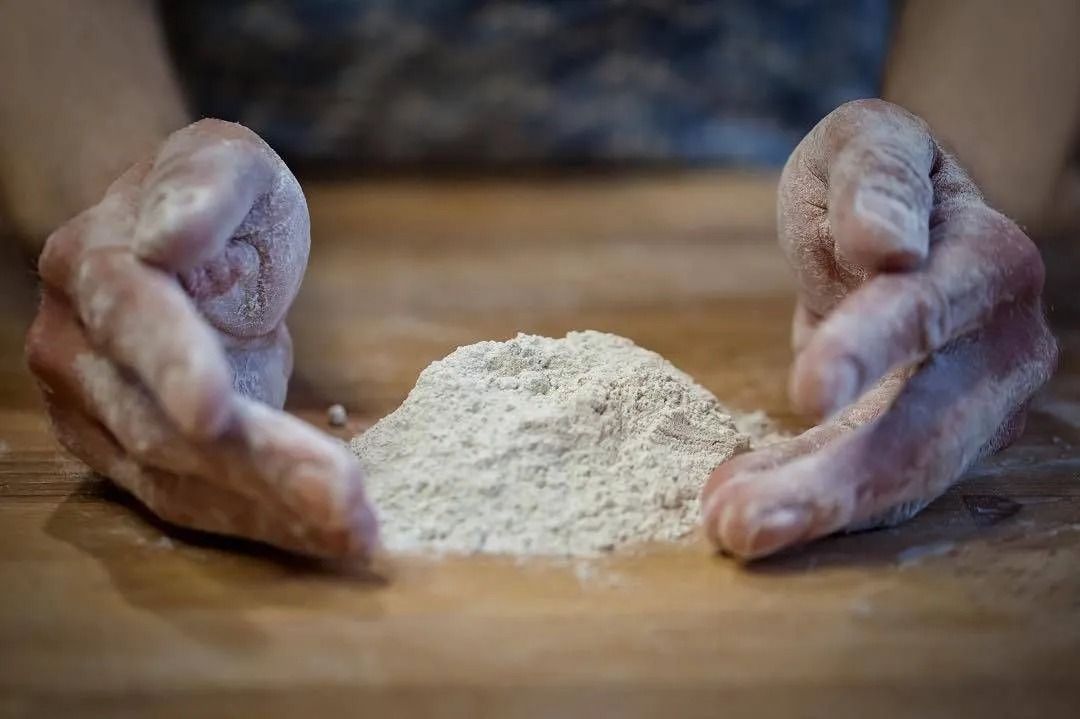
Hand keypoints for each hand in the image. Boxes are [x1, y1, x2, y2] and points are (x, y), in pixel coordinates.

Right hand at [27, 120, 376, 557]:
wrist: (176, 238)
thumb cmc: (215, 197)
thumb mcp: (225, 160)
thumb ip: (201, 189)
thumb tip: (165, 238)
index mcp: (94, 267)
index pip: (134, 322)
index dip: (175, 365)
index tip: (216, 409)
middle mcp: (79, 352)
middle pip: (165, 426)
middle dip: (260, 468)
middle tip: (346, 502)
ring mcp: (97, 414)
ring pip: (182, 482)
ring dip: (272, 514)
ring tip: (355, 533)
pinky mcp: (132, 457)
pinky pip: (197, 503)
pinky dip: (265, 523)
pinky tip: (327, 537)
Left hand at [702, 99, 1056, 559]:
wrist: (908, 226)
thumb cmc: (874, 180)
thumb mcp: (866, 144)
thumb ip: (877, 180)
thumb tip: (887, 244)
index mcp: (985, 262)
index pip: (925, 310)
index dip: (870, 349)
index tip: (808, 391)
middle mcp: (1000, 347)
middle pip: (923, 428)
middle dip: (832, 479)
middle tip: (739, 520)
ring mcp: (979, 406)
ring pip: (904, 478)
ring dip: (818, 512)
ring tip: (735, 532)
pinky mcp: (941, 442)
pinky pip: (879, 486)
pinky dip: (816, 505)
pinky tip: (750, 515)